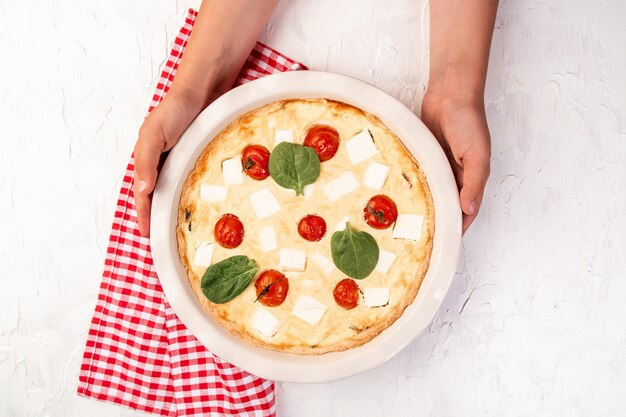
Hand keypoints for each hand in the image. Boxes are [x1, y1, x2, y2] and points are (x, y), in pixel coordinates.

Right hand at [133, 92, 202, 236]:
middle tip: (165, 241)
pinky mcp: (199, 158)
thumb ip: (146, 160)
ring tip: (181, 230)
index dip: (144, 215)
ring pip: (176, 192)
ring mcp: (182, 162)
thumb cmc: (174, 110)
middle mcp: (163, 164)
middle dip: (159, 218)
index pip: (143, 195)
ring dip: (176, 210)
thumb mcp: (153, 133)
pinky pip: (194, 182)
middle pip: (159, 197)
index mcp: (147, 160)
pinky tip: (202, 207)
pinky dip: (195, 196)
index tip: (148, 236)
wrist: (202, 91)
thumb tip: (144, 190)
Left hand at [421, 92, 490, 232]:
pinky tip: (405, 198)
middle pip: (449, 204)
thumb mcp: (477, 154)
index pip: (467, 210)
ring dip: (427, 206)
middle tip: (424, 239)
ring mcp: (441, 166)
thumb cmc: (468, 121)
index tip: (446, 243)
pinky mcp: (426, 156)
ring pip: (434, 193)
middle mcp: (458, 175)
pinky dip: (416, 188)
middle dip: (440, 220)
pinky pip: (422, 177)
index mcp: (474, 177)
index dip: (459, 227)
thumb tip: (468, 209)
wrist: (450, 94)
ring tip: (412, 224)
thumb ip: (474, 183)